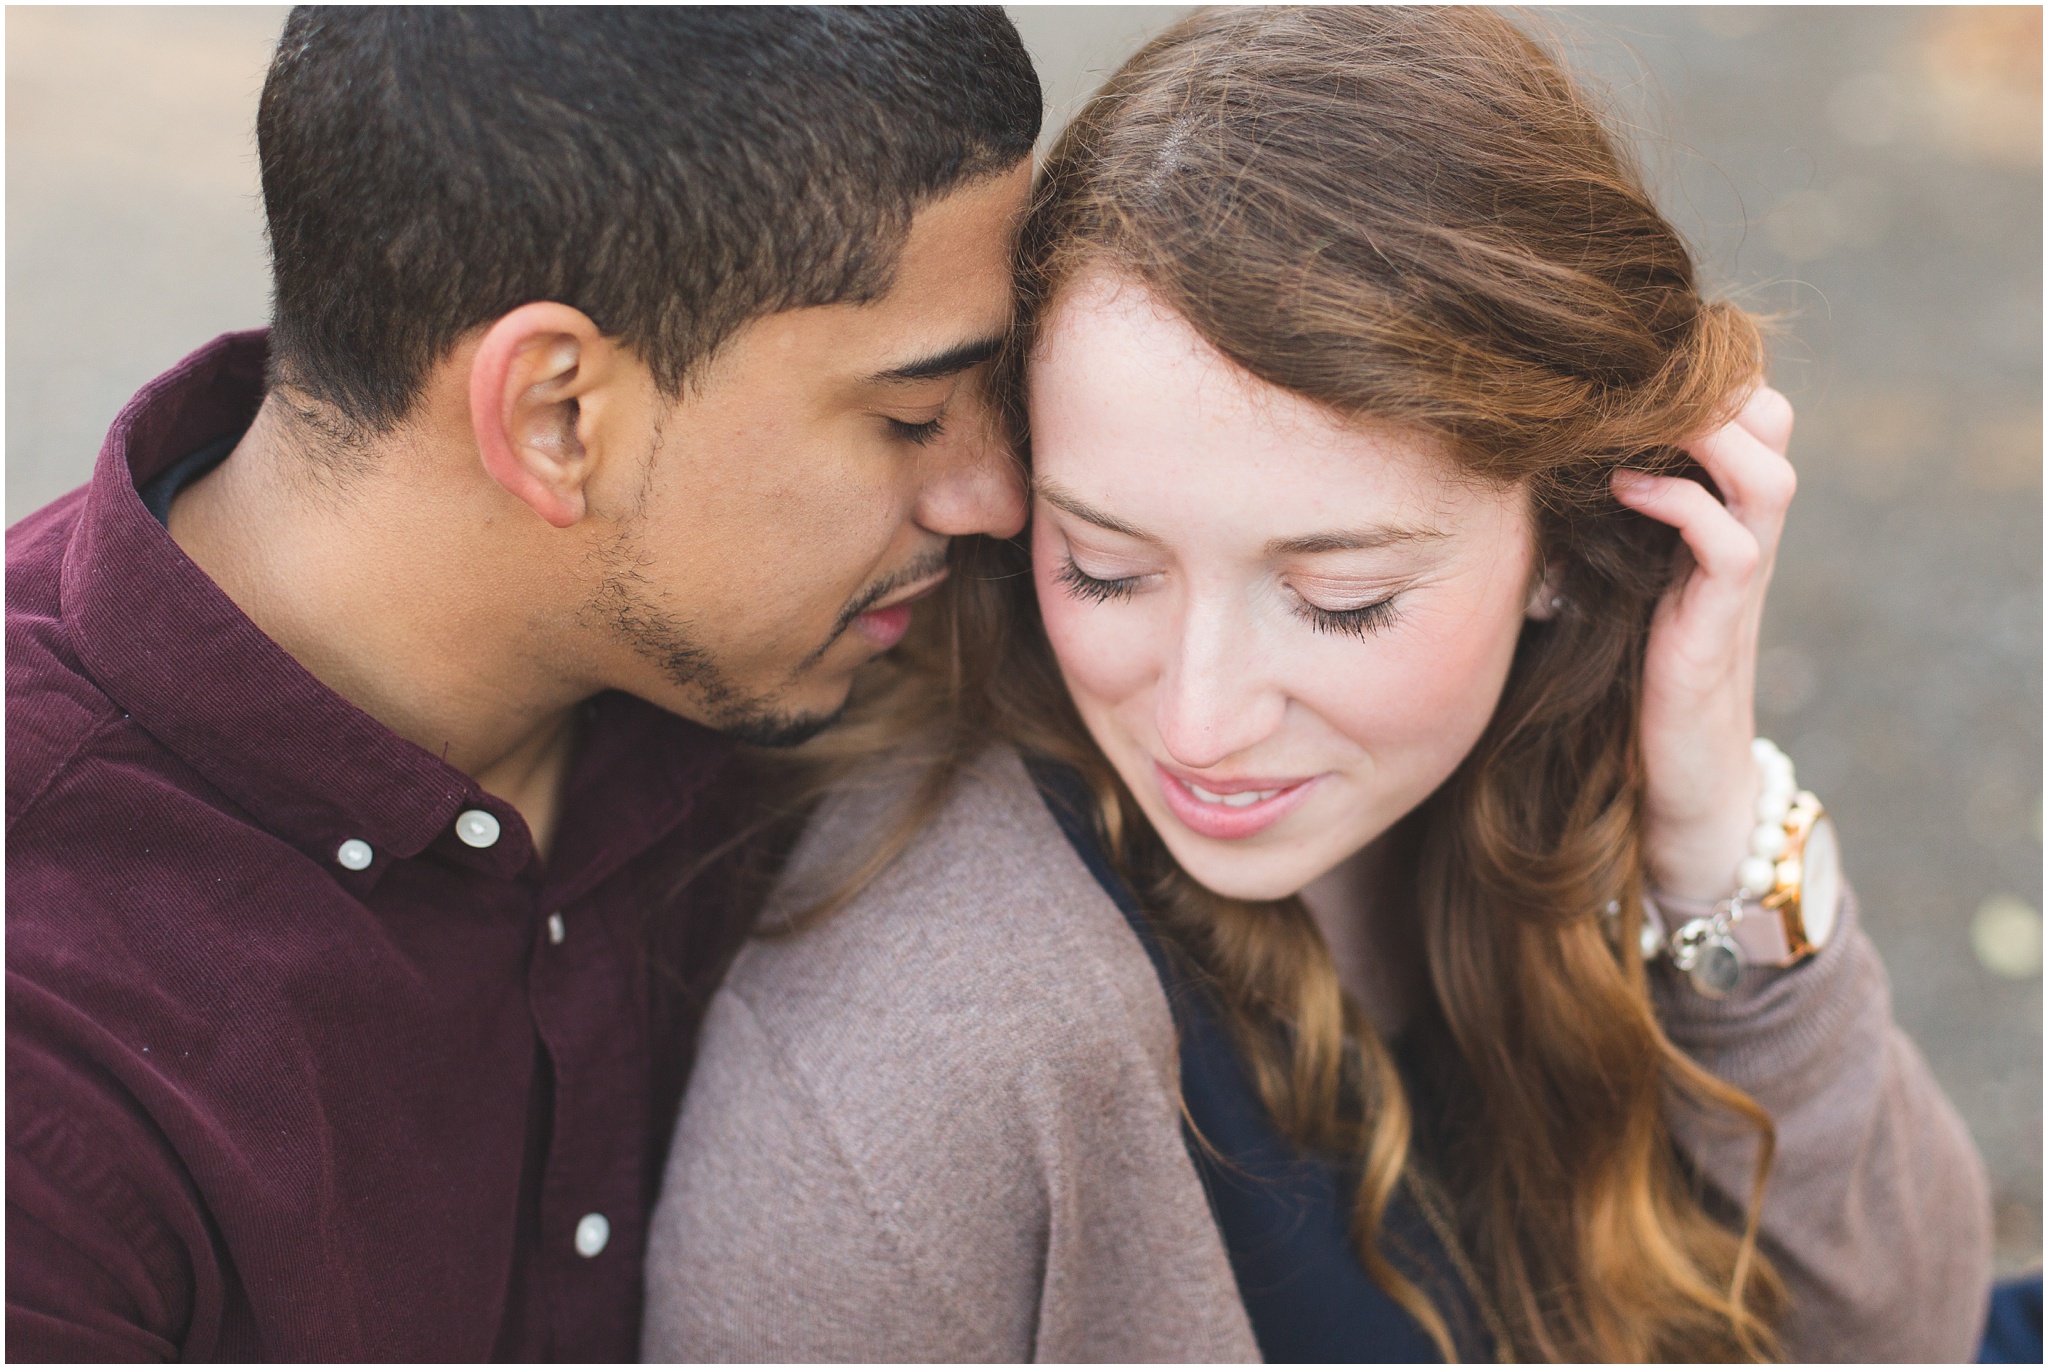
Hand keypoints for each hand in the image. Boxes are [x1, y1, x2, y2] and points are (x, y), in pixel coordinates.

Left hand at [1611, 386, 1796, 901]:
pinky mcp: (1723, 625)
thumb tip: (1502, 455)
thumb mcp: (1597, 576)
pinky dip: (1686, 505)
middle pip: (1768, 417)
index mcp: (1710, 514)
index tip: (1620, 350)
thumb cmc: (1617, 680)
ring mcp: (1740, 580)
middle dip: (1713, 381)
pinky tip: (1627, 486)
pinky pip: (1736, 543)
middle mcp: (1739, 534)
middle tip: (1636, 366)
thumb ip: (1582, 519)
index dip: (1697, 367)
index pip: (1739, 407)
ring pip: (1769, 471)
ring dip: (1707, 431)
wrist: (1666, 785)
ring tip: (1638, 414)